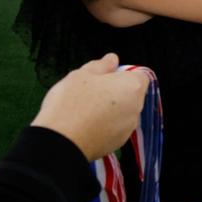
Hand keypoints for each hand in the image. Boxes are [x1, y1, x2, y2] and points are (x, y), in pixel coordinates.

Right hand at [31, 54, 149, 161]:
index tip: (105, 76)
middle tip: (90, 92)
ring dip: (109, 109)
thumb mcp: (81, 75)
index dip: (122, 74)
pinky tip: (85, 124)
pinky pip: (114, 128)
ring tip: (84, 110)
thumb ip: (101, 65)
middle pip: (131, 94)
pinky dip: (104, 125)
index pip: (139, 75)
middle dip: (114, 91)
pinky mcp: (118, 142)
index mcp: (132, 87)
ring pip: (122, 112)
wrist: (61, 141)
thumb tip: (112, 59)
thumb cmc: (71, 104)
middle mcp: (136, 108)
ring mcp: (129, 127)